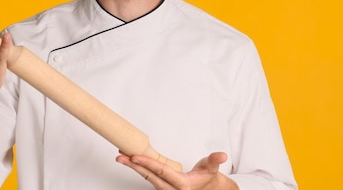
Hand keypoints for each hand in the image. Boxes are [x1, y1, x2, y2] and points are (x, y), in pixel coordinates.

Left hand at [116, 151, 238, 189]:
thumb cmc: (209, 179)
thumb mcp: (212, 168)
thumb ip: (215, 160)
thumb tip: (221, 155)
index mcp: (182, 185)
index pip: (161, 171)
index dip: (147, 163)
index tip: (134, 156)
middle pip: (149, 176)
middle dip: (134, 165)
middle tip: (120, 156)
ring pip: (147, 178)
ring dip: (135, 168)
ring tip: (123, 157)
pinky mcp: (163, 188)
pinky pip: (149, 178)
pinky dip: (140, 170)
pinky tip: (133, 162)